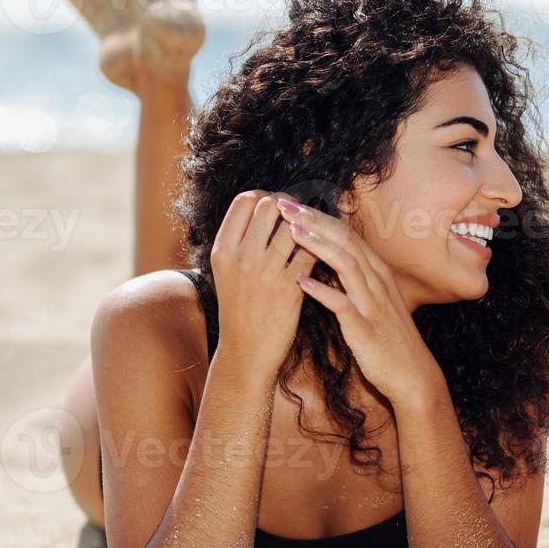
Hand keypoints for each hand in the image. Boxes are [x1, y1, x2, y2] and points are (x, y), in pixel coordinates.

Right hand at [208, 190, 317, 376]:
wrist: (246, 351)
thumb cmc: (241, 308)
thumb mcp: (228, 272)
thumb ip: (240, 241)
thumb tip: (264, 206)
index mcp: (222, 250)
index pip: (245, 201)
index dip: (266, 196)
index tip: (279, 207)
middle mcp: (241, 256)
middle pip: (270, 205)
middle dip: (291, 206)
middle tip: (303, 216)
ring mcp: (264, 271)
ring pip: (295, 226)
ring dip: (309, 225)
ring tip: (316, 231)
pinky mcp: (289, 287)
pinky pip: (313, 252)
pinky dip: (321, 247)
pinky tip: (326, 251)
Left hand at [276, 197, 442, 405]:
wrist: (413, 376)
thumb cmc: (390, 340)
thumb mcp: (375, 302)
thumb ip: (356, 280)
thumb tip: (330, 261)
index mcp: (379, 274)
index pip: (347, 234)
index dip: (319, 216)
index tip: (292, 204)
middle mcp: (378, 282)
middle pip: (346, 241)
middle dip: (314, 220)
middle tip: (284, 204)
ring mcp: (373, 304)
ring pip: (346, 264)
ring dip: (318, 245)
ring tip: (291, 230)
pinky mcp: (366, 329)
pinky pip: (342, 305)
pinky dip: (322, 291)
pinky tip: (300, 282)